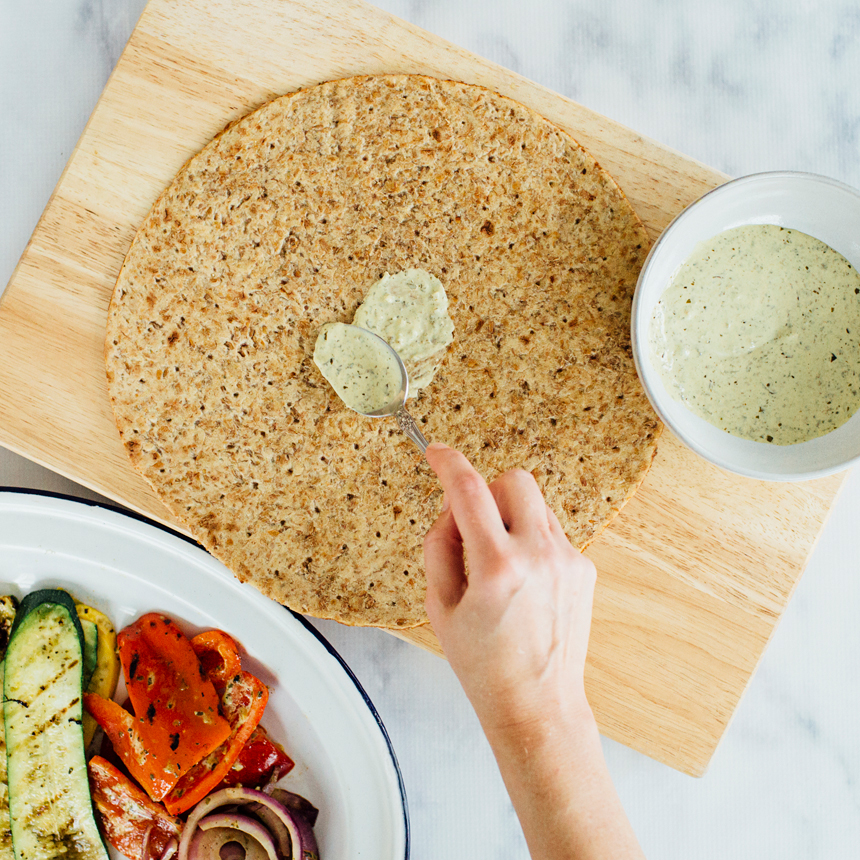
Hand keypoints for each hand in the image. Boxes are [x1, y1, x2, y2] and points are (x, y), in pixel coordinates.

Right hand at [423, 443, 596, 738]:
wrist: (538, 706)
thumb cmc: (484, 666)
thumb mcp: (439, 607)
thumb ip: (439, 546)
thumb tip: (451, 507)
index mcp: (497, 567)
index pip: (469, 491)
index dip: (448, 463)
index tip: (436, 453)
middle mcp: (538, 556)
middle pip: (515, 480)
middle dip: (489, 491)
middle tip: (475, 526)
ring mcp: (567, 561)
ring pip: (537, 503)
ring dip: (512, 516)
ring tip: (500, 564)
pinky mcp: (583, 568)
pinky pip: (552, 531)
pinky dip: (531, 540)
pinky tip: (523, 580)